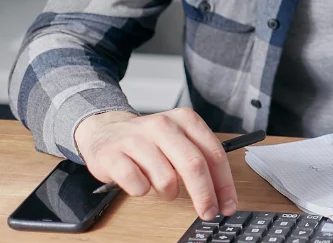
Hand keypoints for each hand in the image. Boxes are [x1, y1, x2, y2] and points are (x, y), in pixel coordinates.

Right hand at [74, 108, 236, 220]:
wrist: (105, 130)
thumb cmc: (149, 141)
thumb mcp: (179, 139)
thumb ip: (201, 159)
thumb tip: (222, 193)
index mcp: (185, 120)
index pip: (214, 154)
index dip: (224, 183)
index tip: (228, 204)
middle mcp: (163, 126)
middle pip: (194, 165)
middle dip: (205, 195)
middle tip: (208, 212)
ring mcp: (137, 139)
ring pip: (166, 179)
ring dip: (169, 193)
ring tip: (163, 188)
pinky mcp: (113, 155)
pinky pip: (137, 184)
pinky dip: (142, 190)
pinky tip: (141, 183)